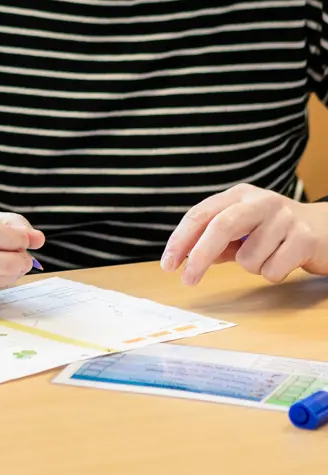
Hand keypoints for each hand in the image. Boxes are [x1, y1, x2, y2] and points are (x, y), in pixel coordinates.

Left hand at [161, 183, 327, 285]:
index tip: (168, 263)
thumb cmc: (276, 231)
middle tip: (186, 280)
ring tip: (269, 256)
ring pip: (248, 258)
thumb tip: (186, 259)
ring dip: (251, 267)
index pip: (200, 214)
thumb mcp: (244, 229)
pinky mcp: (305, 238)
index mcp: (238, 195)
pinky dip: (272, 274)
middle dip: (200, 256)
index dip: (181, 239)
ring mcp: (284, 217)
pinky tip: (286, 260)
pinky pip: (272, 270)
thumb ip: (217, 241)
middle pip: (220, 227)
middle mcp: (259, 200)